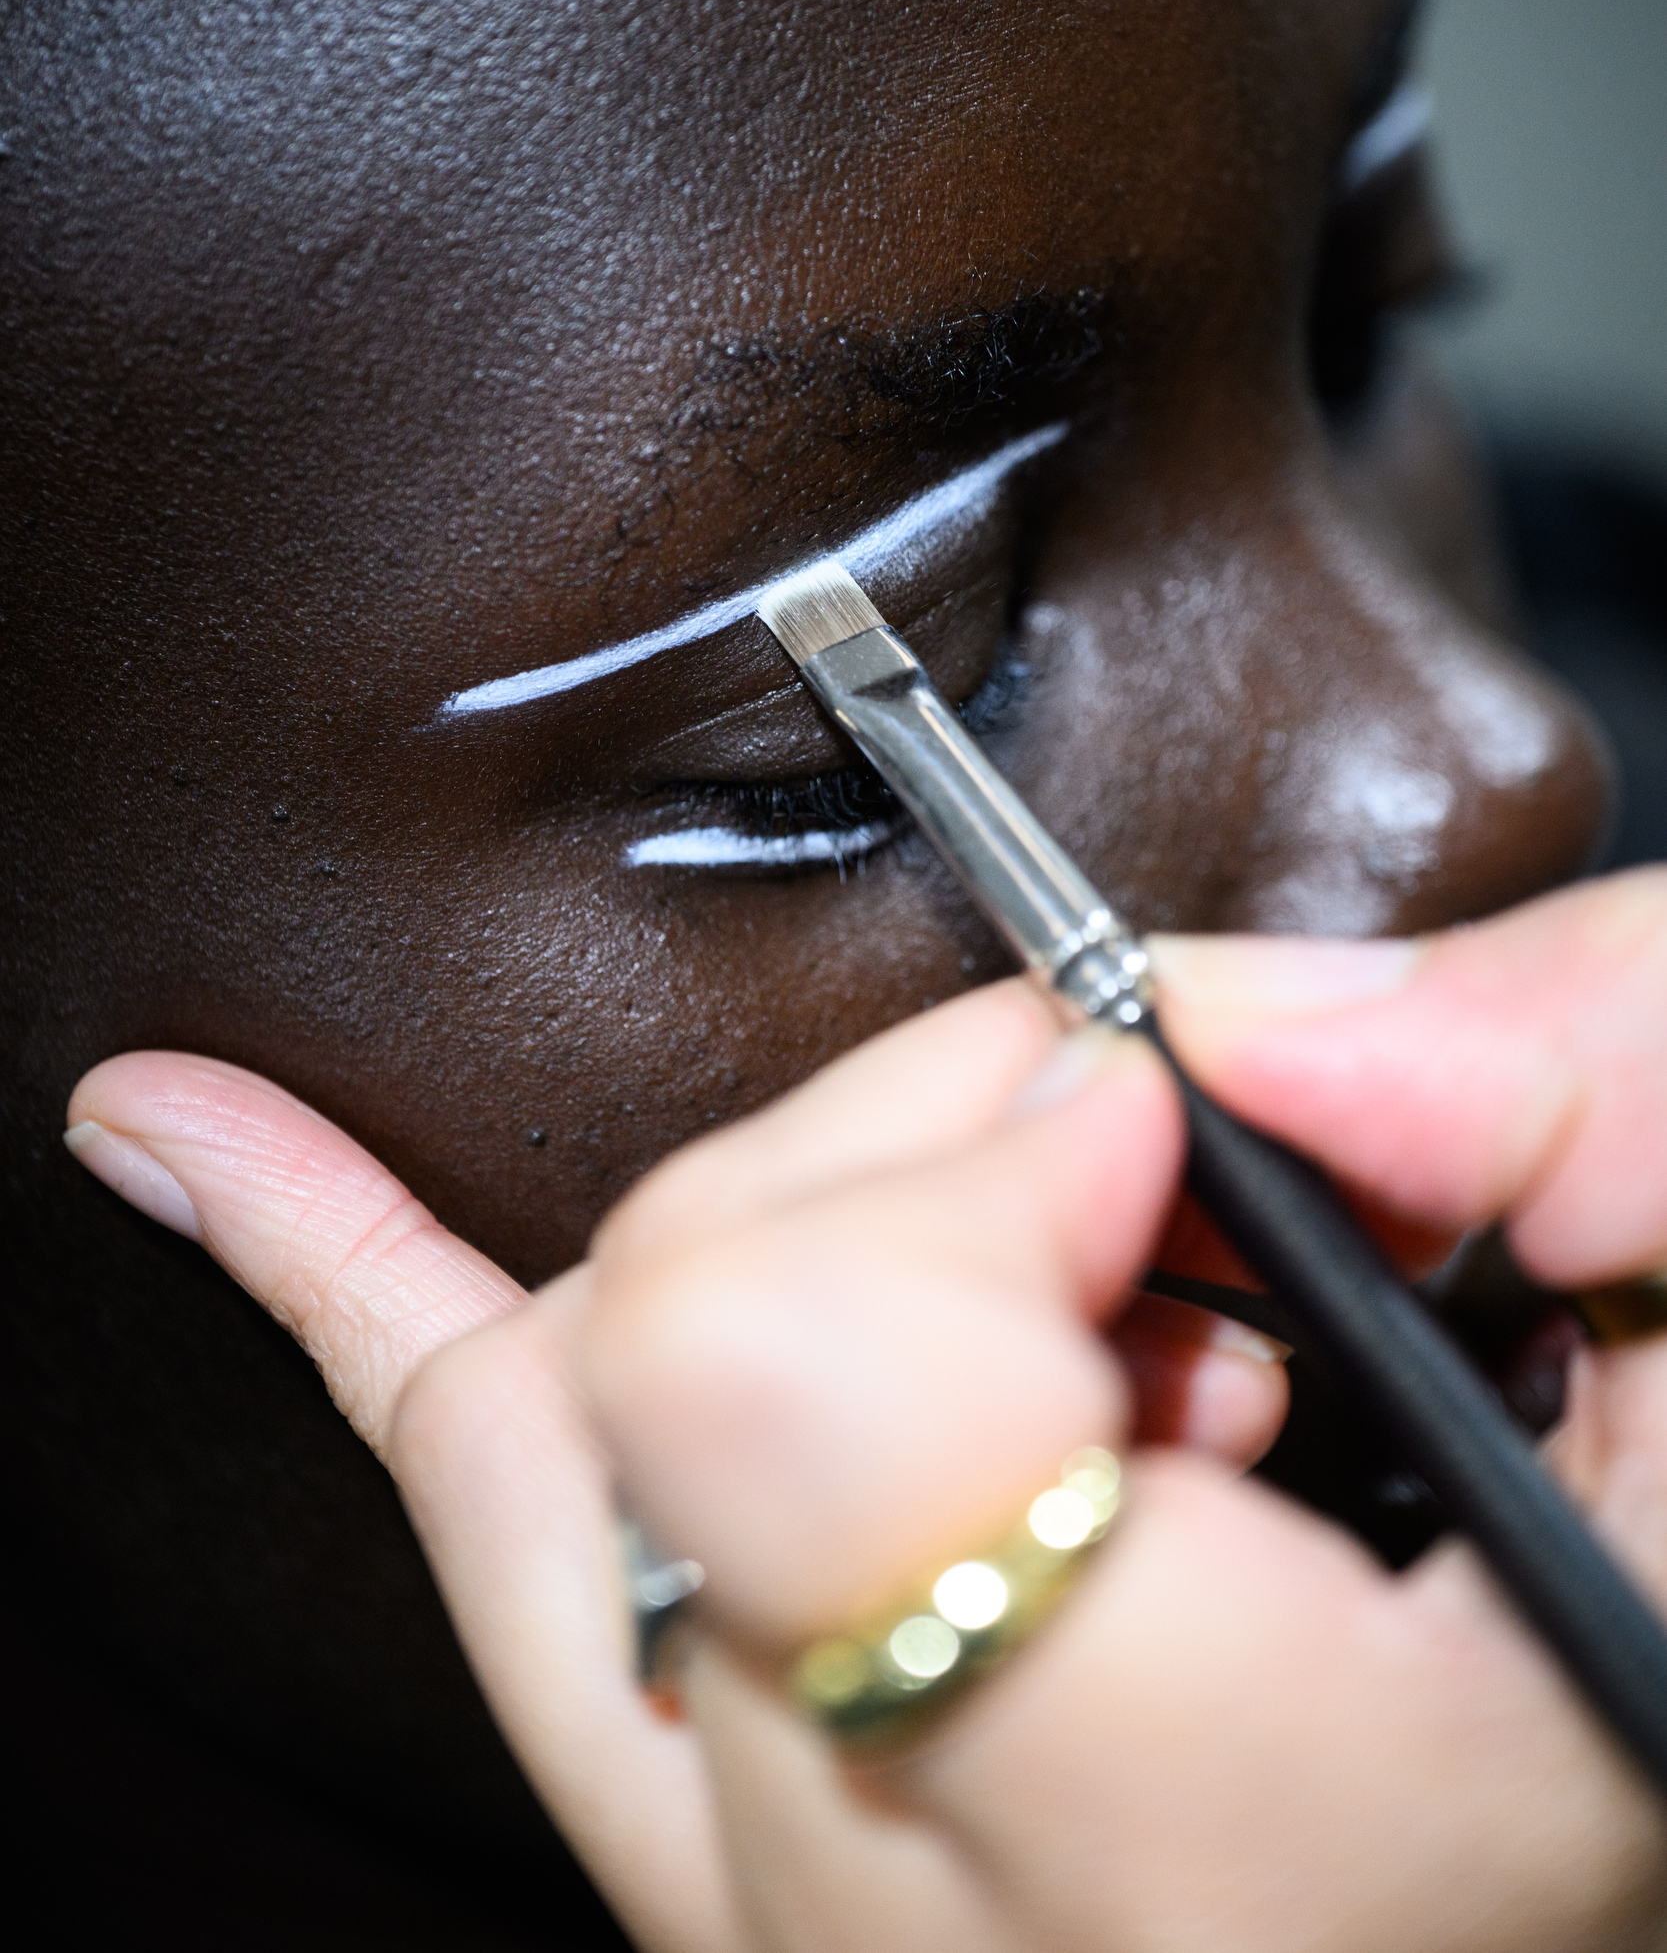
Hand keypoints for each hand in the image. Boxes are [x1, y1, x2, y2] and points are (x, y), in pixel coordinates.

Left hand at [66, 871, 1666, 1951]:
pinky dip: (352, 1290)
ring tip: (1015, 1224)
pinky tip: (182, 1145)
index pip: (802, 1375)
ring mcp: (759, 1903)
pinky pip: (483, 1516)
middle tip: (1187, 1213)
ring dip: (771, 1216)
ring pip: (535, 1421)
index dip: (989, 1154)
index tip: (1182, 1143)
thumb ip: (1576, 1120)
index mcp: (1171, 1830)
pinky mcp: (712, 1841)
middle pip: (668, 1345)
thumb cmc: (1653, 1733)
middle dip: (934, 1160)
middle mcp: (902, 1916)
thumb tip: (1219, 1013)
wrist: (1545, 1903)